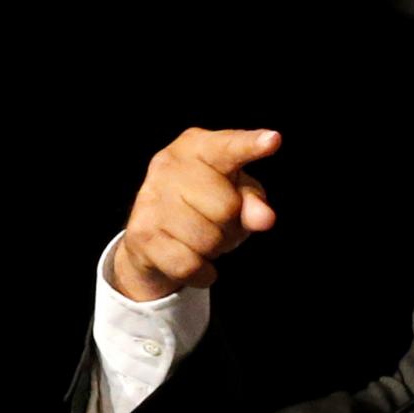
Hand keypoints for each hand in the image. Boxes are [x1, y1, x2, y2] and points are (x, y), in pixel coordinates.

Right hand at [112, 128, 281, 301]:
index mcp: (198, 146)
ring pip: (208, 240)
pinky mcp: (140, 232)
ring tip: (203, 237)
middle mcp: (169, 164)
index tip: (274, 140)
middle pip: (226, 207)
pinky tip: (195, 261)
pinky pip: (188, 264)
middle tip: (218, 223)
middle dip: (231, 225)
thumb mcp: (237, 195)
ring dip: (215, 249)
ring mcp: (150, 197)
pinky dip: (201, 272)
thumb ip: (253, 202)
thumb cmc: (205, 205)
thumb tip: (265, 218)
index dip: (250, 146)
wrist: (152, 238)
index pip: (228, 147)